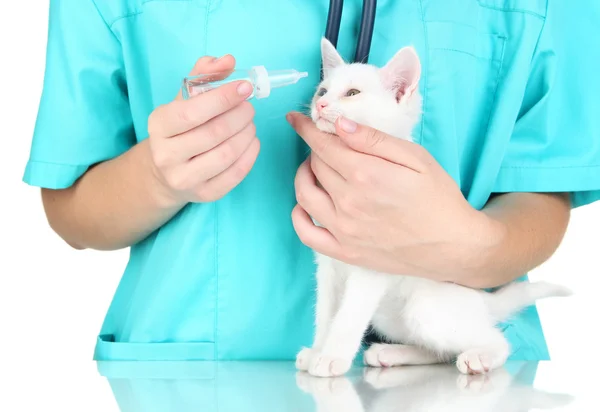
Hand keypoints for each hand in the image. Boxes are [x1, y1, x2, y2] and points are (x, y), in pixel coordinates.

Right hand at [148, 55, 259, 205]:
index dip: (223, 98)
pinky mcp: (204, 195)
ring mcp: (185, 178)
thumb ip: (203, 75)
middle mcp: (167, 154)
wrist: (165, 173)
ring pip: (226, 155)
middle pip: (214, 133)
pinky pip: (235, 175)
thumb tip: (227, 60)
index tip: (245, 87)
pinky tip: (252, 142)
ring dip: (247, 134)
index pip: (192, 112)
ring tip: (250, 124)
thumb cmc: (179, 129)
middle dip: (240, 116)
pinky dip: (250, 155)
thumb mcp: (183, 99)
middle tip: (249, 108)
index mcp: (159, 125)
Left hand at [287, 112, 501, 281]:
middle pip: (315, 166)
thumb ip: (374, 140)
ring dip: (303, 176)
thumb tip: (340, 125)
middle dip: (316, 149)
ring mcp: (344, 230)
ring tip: (317, 169)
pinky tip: (306, 204)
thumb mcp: (416, 158)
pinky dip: (298, 215)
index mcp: (366, 174)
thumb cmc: (438, 198)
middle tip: (329, 146)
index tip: (297, 119)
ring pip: (304, 195)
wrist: (453, 246)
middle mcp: (349, 202)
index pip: (323, 145)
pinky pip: (306, 234)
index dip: (307, 128)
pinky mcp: (344, 252)